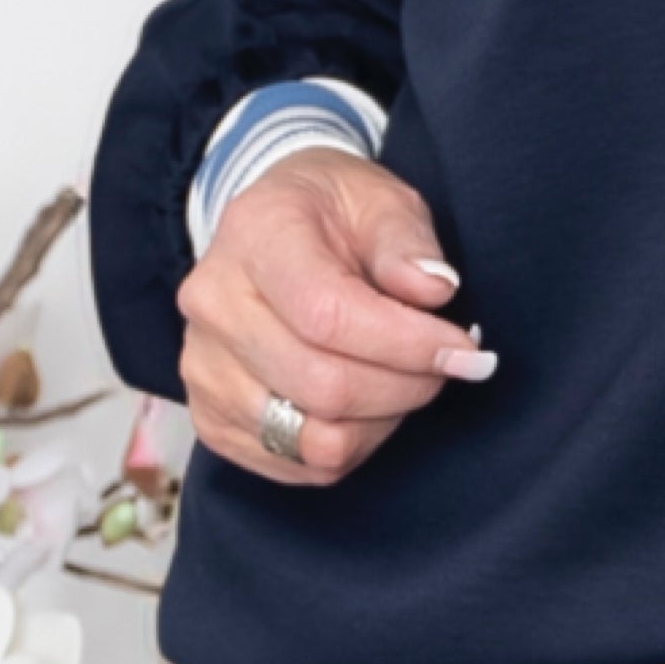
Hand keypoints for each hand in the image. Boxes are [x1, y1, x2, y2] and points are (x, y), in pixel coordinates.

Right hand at [175, 148, 494, 485]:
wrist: (270, 231)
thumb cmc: (333, 214)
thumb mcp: (381, 198)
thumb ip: (408, 242)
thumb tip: (436, 291)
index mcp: (255, 236)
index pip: (328, 314)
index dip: (406, 343)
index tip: (462, 349)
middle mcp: (214, 305)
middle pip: (323, 385)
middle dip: (407, 385)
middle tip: (448, 365)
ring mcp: (202, 368)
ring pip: (312, 438)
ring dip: (382, 421)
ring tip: (405, 381)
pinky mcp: (211, 418)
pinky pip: (297, 465)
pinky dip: (350, 446)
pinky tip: (369, 405)